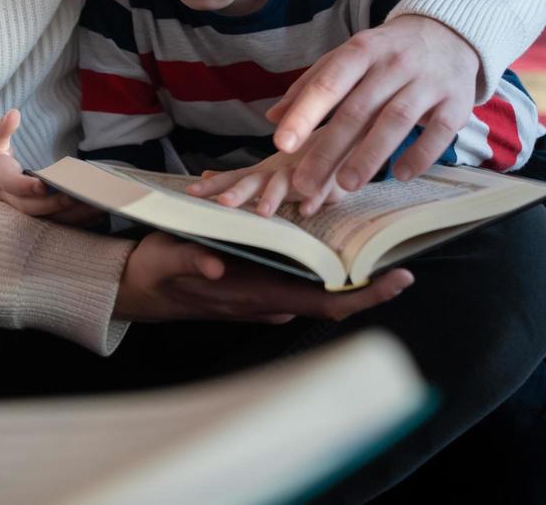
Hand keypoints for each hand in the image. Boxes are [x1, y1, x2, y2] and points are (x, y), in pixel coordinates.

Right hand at [0, 109, 104, 225]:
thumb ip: (1, 130)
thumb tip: (13, 113)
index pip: (10, 184)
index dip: (25, 186)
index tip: (42, 185)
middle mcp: (8, 202)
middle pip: (30, 207)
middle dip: (53, 204)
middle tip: (76, 196)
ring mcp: (21, 215)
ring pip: (45, 220)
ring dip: (70, 215)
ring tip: (95, 206)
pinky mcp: (33, 222)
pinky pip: (54, 224)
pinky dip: (75, 221)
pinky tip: (96, 214)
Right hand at [112, 232, 413, 322]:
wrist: (140, 288)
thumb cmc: (156, 272)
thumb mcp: (167, 259)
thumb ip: (192, 259)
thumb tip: (217, 264)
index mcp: (255, 295)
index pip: (322, 305)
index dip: (364, 297)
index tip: (398, 279)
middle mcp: (269, 300)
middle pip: (334, 301)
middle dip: (371, 285)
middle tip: (405, 258)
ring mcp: (267, 295)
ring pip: (321, 290)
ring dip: (350, 274)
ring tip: (380, 245)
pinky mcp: (262, 283)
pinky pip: (304, 278)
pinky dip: (326, 263)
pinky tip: (340, 240)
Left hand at [184, 151, 345, 217]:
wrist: (345, 138)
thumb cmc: (302, 159)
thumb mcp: (268, 170)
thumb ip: (240, 176)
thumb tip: (205, 175)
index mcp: (266, 171)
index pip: (236, 178)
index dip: (215, 186)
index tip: (191, 192)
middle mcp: (282, 171)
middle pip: (257, 182)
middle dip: (239, 193)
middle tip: (224, 203)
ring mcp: (306, 174)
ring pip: (287, 184)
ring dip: (273, 197)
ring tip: (262, 212)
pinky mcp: (330, 181)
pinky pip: (323, 190)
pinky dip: (315, 199)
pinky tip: (307, 210)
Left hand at [267, 15, 479, 194]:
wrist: (448, 32)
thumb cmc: (387, 52)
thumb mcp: (349, 57)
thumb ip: (311, 85)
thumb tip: (273, 118)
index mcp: (363, 50)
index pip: (329, 82)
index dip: (304, 113)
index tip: (281, 144)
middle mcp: (395, 63)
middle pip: (358, 109)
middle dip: (329, 149)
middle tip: (305, 182)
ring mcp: (429, 81)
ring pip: (396, 120)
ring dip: (370, 155)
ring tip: (346, 185)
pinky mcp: (457, 101)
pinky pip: (439, 132)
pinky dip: (420, 155)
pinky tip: (400, 175)